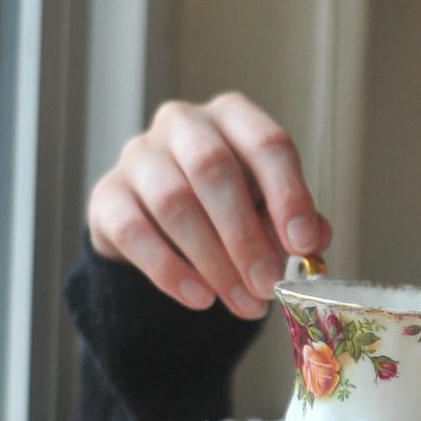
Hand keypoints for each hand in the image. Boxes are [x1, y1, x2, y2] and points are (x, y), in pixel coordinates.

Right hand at [86, 93, 330, 318]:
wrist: (159, 226)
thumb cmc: (227, 207)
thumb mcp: (268, 209)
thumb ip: (294, 222)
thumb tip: (314, 239)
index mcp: (233, 117)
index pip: (267, 143)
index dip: (289, 194)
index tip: (304, 245)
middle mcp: (183, 124)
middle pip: (214, 169)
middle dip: (246, 236)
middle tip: (268, 285)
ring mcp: (138, 155)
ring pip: (173, 202)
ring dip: (213, 261)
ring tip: (242, 303)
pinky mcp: (106, 195)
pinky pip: (134, 231)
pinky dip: (170, 270)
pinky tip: (200, 298)